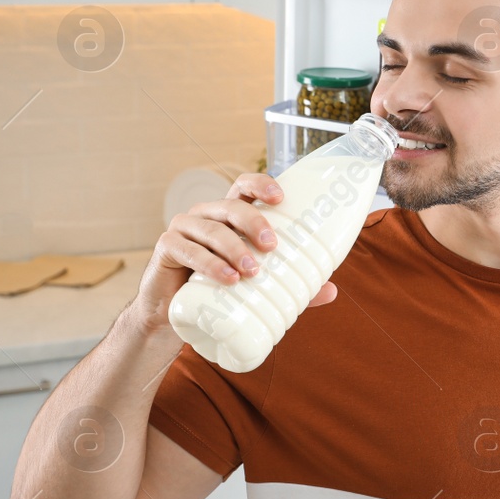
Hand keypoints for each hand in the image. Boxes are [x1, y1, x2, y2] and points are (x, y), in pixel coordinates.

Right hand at [133, 173, 337, 332]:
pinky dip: (209, 264)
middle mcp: (207, 215)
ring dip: (234, 248)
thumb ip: (292, 285)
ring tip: (251, 271)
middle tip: (272, 246)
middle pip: (231, 206)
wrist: (175, 314)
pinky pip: (188, 250)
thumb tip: (332, 291)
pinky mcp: (167, 248)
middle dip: (254, 222)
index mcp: (230, 216)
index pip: (244, 186)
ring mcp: (184, 228)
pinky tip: (227, 278)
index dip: (260, 184)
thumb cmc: (219, 289)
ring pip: (211, 229)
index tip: (280, 198)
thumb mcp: (257, 284)